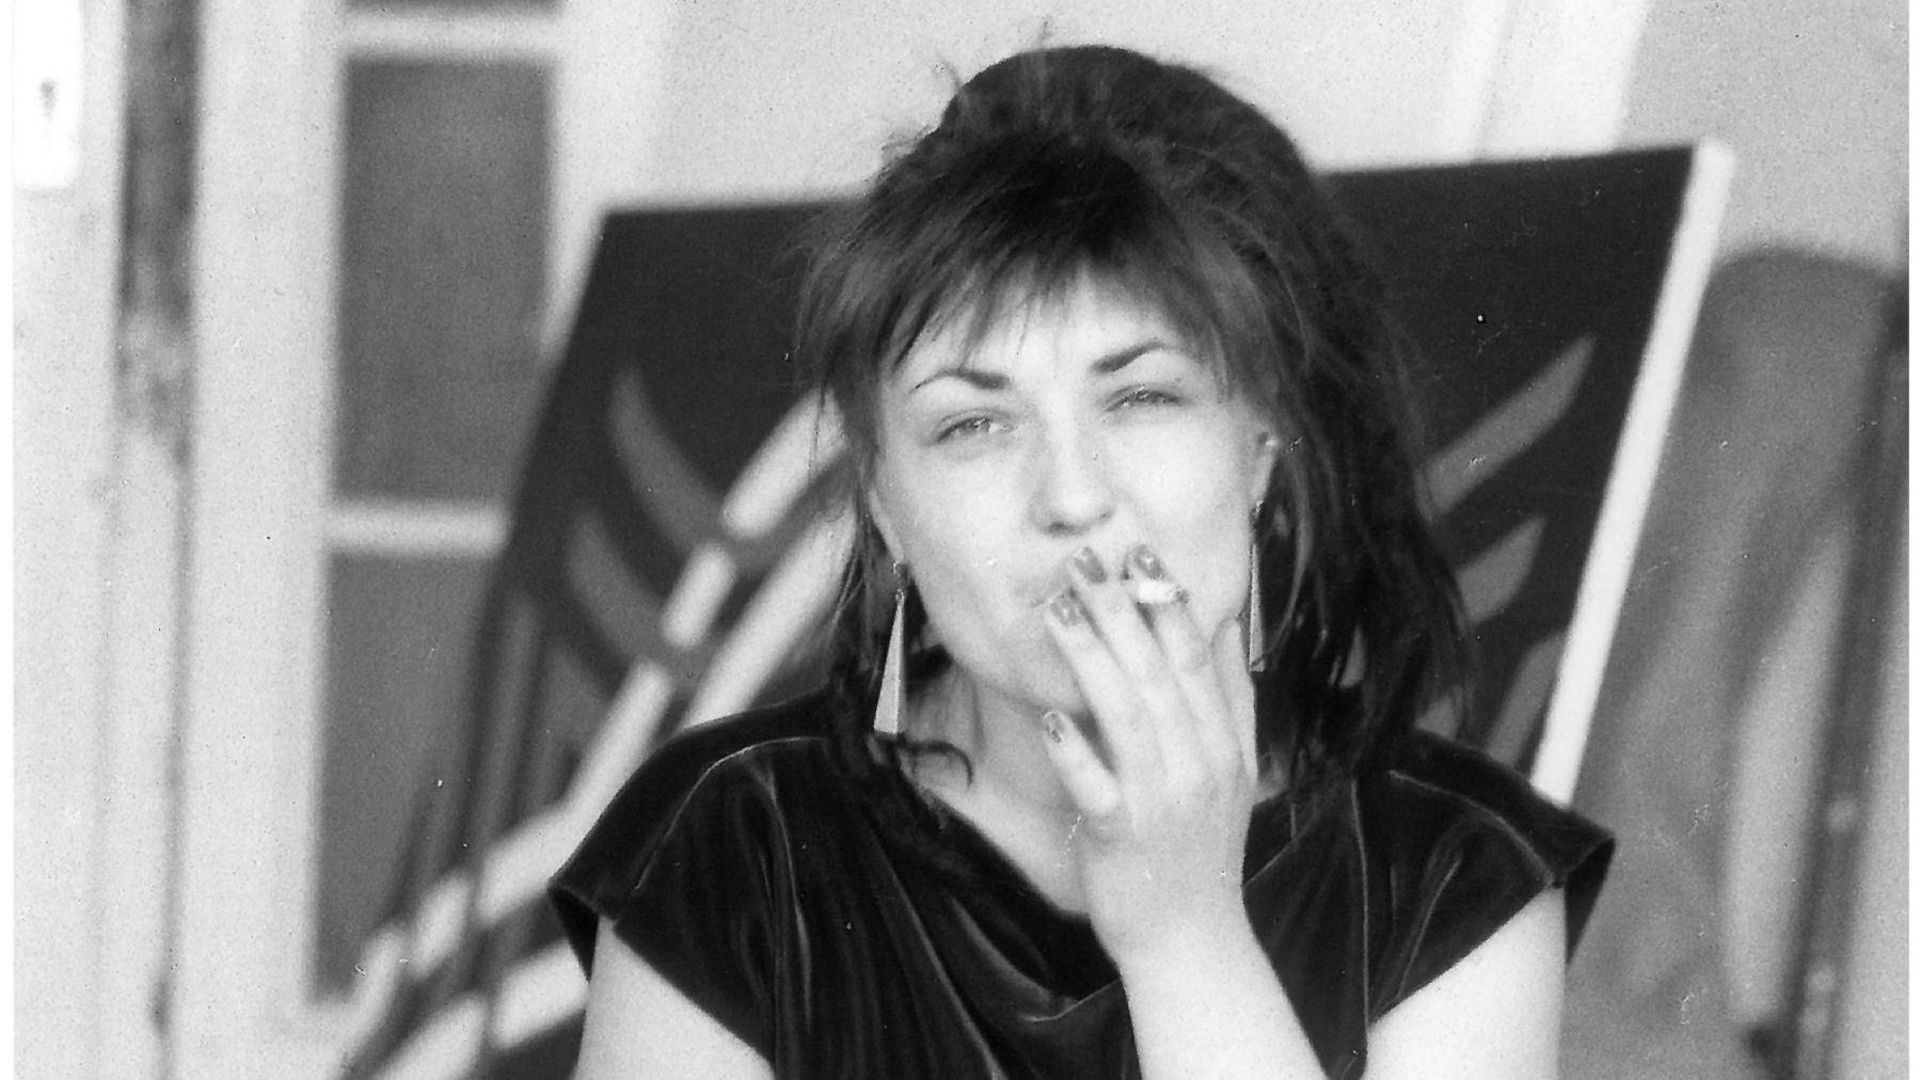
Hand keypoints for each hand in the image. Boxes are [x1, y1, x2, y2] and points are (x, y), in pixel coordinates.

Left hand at [1039, 544, 1259, 966]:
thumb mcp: (1232, 769)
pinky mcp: (1123, 835)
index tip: (1140, 552)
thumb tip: (1222, 625)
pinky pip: (1096, 784)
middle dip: (1120, 610)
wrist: (1190, 938)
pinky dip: (1075, 748)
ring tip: (1058, 609)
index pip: (1198, 659)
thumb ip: (1227, 699)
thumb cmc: (1201, 847)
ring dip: (1090, 657)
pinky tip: (1051, 714)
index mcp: (1224, 744)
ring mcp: (1163, 799)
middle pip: (1159, 673)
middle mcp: (1199, 764)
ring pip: (1127, 715)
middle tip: (1084, 561)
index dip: (1168, 602)